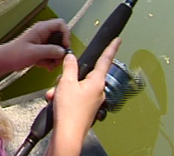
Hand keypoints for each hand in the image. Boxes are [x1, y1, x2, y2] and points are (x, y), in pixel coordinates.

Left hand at [7, 19, 69, 71]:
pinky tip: (45, 66)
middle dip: (61, 50)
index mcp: (41, 29)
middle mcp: (43, 33)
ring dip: (56, 58)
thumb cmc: (15, 54)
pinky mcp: (41, 49)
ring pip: (57, 47)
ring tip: (50, 66)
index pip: (61, 24)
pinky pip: (51, 54)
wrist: (5, 61)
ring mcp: (42, 41)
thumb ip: (50, 51)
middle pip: (61, 37)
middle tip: (59, 60)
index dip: (66, 35)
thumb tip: (63, 51)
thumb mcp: (34, 52)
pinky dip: (50, 61)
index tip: (64, 47)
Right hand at [46, 38, 121, 155]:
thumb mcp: (66, 83)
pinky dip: (64, 96)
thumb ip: (70, 67)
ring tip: (56, 95)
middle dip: (69, 76)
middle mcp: (98, 91)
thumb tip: (71, 58)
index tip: (117, 40)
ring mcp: (92, 101)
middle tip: (61, 81)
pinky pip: (75, 96)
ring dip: (64, 88)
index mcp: (97, 82)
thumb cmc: (70, 112)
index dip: (111, 48)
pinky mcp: (86, 109)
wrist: (67, 134)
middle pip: (84, 74)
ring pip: (77, 86)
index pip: (105, 60)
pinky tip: (57, 101)